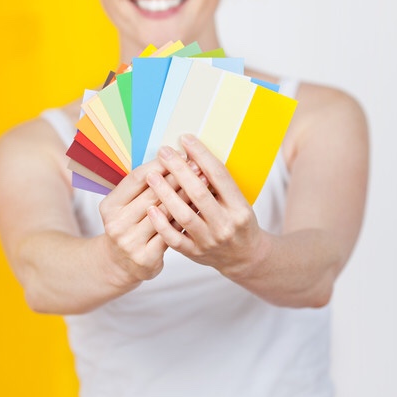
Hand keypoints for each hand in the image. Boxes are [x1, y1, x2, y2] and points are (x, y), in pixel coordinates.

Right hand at [99, 158, 189, 287]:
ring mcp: (130, 242)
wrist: (120, 265)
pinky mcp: (146, 258)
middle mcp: (117, 224)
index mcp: (110, 206)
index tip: (178, 154)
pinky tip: (199, 207)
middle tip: (196, 164)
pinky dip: (186, 217)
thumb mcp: (125, 205)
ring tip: (203, 182)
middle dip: (177, 177)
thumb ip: (143, 187)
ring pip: (165, 213)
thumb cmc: (129, 226)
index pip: (136, 178)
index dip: (158, 165)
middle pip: (152, 194)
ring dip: (186, 195)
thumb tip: (172, 160)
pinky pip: (172, 233)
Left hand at [145, 135, 262, 276]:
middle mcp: (226, 224)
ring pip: (184, 215)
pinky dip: (162, 223)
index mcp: (240, 207)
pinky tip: (151, 208)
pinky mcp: (195, 253)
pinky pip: (174, 239)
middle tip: (164, 152)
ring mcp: (210, 241)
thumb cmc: (238, 221)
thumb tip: (192, 155)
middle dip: (179, 170)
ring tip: (152, 175)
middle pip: (199, 193)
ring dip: (165, 193)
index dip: (201, 155)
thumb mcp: (238, 201)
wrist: (245, 257)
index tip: (185, 139)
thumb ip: (218, 184)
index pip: (219, 175)